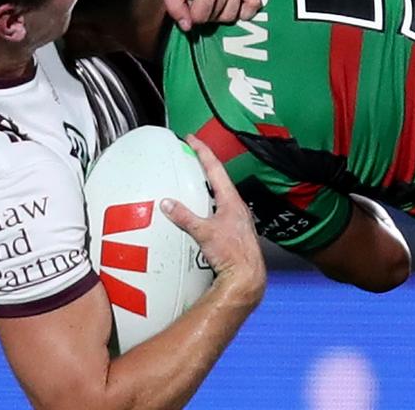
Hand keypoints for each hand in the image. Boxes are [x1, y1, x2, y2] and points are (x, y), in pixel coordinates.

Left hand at [145, 0, 260, 30]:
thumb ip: (174, 6)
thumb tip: (187, 26)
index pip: (201, 16)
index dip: (189, 13)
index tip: (183, 1)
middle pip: (218, 16)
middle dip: (203, 12)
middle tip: (194, 0)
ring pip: (234, 13)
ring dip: (219, 12)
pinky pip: (255, 2)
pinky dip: (246, 10)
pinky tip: (233, 7)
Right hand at [159, 135, 265, 306]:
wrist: (247, 276)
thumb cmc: (232, 254)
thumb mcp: (204, 233)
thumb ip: (184, 217)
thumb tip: (167, 204)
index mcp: (231, 200)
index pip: (215, 168)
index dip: (203, 151)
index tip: (191, 139)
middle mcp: (236, 206)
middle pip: (219, 178)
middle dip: (205, 165)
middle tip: (191, 154)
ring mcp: (237, 218)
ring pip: (220, 195)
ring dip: (207, 185)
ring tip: (194, 180)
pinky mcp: (234, 230)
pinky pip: (219, 209)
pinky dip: (208, 203)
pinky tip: (201, 211)